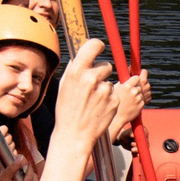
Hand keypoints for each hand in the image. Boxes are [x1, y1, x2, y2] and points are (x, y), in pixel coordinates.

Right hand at [44, 38, 119, 179]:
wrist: (74, 135)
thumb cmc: (67, 110)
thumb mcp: (65, 86)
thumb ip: (75, 68)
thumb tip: (83, 52)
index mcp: (77, 71)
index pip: (94, 45)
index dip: (98, 46)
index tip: (100, 48)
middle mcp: (92, 78)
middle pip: (106, 65)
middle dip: (101, 73)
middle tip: (92, 86)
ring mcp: (105, 90)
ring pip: (110, 81)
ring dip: (104, 88)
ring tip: (93, 101)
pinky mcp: (114, 100)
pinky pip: (114, 93)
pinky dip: (109, 99)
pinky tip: (99, 108)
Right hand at [113, 71, 150, 129]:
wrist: (117, 116)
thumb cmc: (115, 101)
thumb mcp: (117, 87)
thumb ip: (124, 78)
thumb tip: (129, 67)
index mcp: (127, 86)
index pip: (138, 77)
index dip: (138, 77)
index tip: (137, 78)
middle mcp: (134, 91)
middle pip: (144, 83)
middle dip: (141, 84)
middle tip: (137, 86)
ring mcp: (138, 98)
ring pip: (145, 91)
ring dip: (141, 92)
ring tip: (133, 96)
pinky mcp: (141, 105)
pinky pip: (145, 98)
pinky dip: (141, 99)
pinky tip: (134, 101)